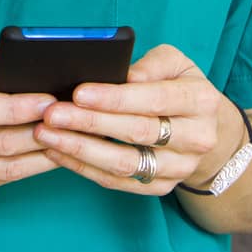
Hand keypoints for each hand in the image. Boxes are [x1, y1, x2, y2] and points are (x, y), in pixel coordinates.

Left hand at [32, 43, 243, 195]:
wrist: (204, 128)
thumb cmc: (178, 87)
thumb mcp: (174, 63)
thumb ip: (150, 64)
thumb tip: (119, 74)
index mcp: (200, 101)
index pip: (154, 99)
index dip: (114, 98)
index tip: (78, 93)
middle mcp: (196, 138)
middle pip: (137, 133)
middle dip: (90, 123)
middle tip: (52, 114)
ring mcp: (179, 168)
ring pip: (124, 163)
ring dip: (80, 150)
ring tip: (47, 135)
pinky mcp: (161, 187)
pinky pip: (117, 181)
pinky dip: (83, 167)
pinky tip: (57, 152)